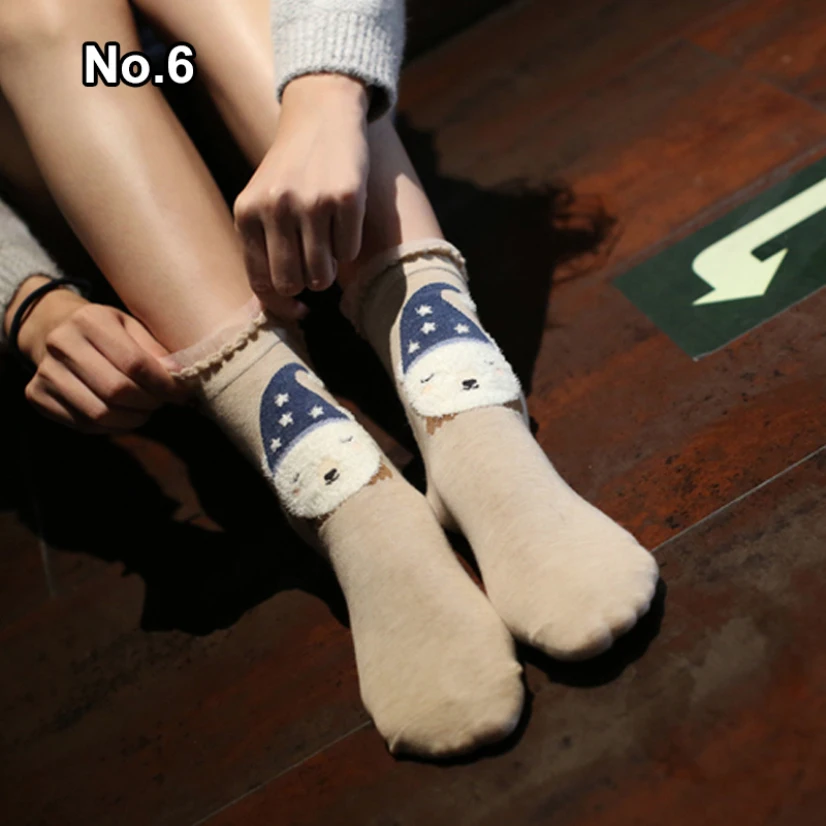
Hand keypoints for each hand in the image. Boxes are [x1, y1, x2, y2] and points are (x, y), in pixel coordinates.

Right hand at [7, 277, 185, 432]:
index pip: (135, 363)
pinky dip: (111, 427)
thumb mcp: (132, 327)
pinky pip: (83, 425)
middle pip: (117, 390)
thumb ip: (156, 350)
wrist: (52, 329)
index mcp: (89, 319)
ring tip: (144, 410)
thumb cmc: (106, 331)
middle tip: (161, 402)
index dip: (164, 385)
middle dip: (149, 403)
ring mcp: (44, 372)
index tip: (181, 393)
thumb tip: (181, 376)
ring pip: (100, 413)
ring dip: (132, 419)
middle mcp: (61, 343)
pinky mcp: (36, 395)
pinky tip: (122, 415)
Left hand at [234, 73, 369, 310]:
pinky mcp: (347, 198)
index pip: (261, 282)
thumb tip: (276, 307)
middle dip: (307, 284)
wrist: (322, 115)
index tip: (300, 310)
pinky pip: (349, 252)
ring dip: (329, 269)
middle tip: (315, 268)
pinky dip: (350, 245)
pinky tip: (344, 220)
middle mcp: (276, 208)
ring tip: (328, 243)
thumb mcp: (262, 202)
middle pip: (292, 282)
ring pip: (322, 274)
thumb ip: (262, 247)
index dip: (282, 306)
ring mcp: (312, 203)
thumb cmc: (291, 170)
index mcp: (248, 212)